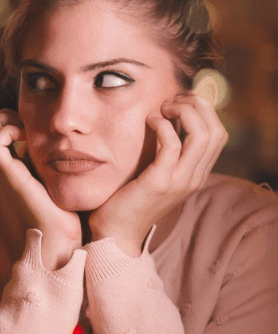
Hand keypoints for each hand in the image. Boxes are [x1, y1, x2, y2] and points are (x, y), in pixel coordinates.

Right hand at [0, 109, 81, 269]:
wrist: (60, 233)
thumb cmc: (65, 209)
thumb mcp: (56, 176)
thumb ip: (52, 161)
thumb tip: (64, 141)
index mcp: (13, 169)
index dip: (11, 122)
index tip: (34, 127)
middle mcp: (4, 170)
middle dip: (4, 120)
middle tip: (28, 126)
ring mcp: (3, 172)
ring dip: (4, 124)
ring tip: (26, 131)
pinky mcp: (8, 174)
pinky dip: (8, 132)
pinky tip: (29, 139)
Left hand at [88, 92, 227, 256]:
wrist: (116, 233)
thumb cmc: (128, 200)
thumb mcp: (155, 173)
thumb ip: (166, 153)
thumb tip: (166, 121)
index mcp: (196, 174)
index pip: (218, 134)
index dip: (203, 111)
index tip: (178, 101)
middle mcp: (194, 177)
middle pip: (216, 130)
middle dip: (197, 106)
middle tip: (171, 100)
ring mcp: (180, 181)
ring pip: (202, 134)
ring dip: (184, 112)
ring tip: (162, 107)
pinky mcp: (159, 182)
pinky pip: (172, 144)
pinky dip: (162, 125)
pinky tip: (149, 120)